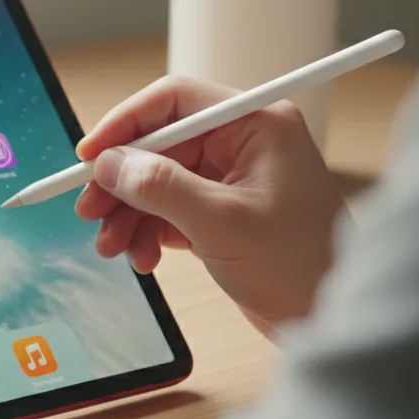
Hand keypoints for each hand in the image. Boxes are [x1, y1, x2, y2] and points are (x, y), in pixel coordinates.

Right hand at [73, 77, 347, 338]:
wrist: (330, 317)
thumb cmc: (299, 265)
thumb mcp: (220, 223)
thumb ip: (160, 186)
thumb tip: (110, 164)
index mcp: (256, 124)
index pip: (174, 101)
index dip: (125, 124)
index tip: (89, 155)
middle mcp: (244, 144)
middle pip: (159, 144)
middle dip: (121, 181)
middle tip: (89, 210)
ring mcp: (232, 179)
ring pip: (158, 180)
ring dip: (129, 213)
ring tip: (112, 247)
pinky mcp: (223, 212)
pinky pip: (169, 209)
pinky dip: (148, 231)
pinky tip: (143, 257)